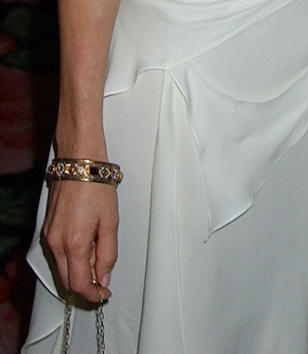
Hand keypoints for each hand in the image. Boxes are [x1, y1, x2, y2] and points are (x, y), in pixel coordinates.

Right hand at [42, 179, 117, 302]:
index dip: (94, 294)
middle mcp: (56, 244)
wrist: (79, 163)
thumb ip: (108, 254)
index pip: (79, 284)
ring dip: (78, 274)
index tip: (105, 294)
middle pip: (68, 281)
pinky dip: (71, 260)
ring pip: (61, 269)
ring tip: (97, 264)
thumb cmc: (97, 187)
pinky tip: (85, 251)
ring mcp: (49, 237)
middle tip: (103, 285)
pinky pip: (57, 255)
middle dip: (85, 287)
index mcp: (74, 243)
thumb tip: (104, 278)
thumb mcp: (111, 221)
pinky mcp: (47, 230)